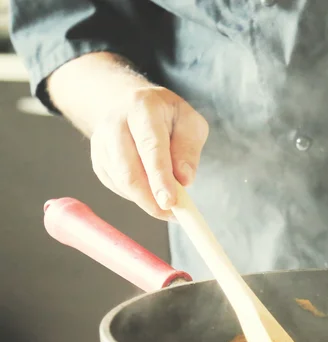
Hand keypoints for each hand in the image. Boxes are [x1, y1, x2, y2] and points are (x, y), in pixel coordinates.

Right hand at [90, 86, 208, 219]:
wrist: (130, 103)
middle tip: (173, 213)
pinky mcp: (98, 161)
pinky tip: (151, 190)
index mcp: (142, 108)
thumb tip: (184, 180)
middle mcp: (115, 123)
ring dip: (146, 200)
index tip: (170, 202)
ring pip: (122, 183)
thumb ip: (189, 149)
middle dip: (151, 199)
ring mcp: (101, 143)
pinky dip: (137, 196)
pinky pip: (118, 187)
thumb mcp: (189, 122)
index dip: (160, 178)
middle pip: (129, 171)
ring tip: (168, 205)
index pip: (151, 147)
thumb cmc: (166, 115)